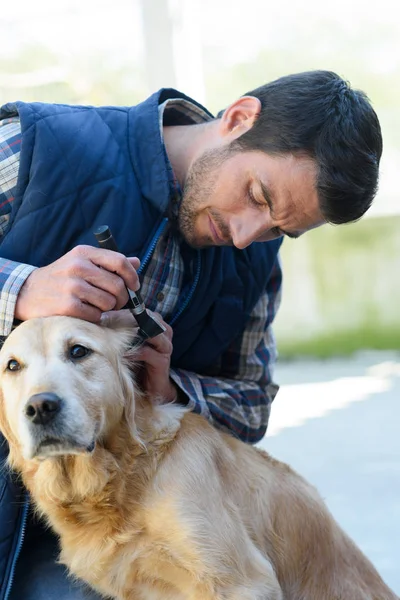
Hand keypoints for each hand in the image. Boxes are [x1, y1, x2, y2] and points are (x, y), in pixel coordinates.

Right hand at [15, 245, 139, 322]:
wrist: (27, 292)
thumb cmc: (60, 278)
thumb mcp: (80, 262)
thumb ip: (108, 263)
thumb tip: (136, 262)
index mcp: (84, 253)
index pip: (119, 261)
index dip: (132, 276)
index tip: (134, 286)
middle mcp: (78, 267)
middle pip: (118, 285)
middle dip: (121, 298)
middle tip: (115, 302)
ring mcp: (72, 286)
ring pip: (109, 302)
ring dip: (107, 309)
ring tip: (96, 306)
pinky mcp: (68, 305)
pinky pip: (96, 315)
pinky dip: (94, 317)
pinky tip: (85, 312)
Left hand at [103, 310, 176, 401]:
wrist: (151, 388)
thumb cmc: (137, 363)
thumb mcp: (128, 344)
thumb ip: (120, 331)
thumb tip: (99, 320)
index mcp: (156, 323)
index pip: (138, 312)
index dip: (120, 313)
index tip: (102, 317)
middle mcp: (163, 331)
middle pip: (145, 318)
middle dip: (124, 321)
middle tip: (106, 324)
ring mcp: (165, 345)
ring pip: (149, 332)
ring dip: (129, 335)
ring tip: (113, 339)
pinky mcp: (163, 360)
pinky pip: (147, 352)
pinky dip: (133, 353)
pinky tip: (121, 356)